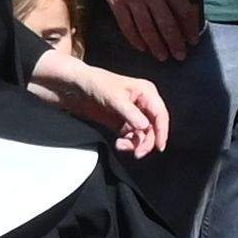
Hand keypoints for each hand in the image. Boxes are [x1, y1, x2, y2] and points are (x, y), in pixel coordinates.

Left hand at [31, 47, 169, 159]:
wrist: (76, 87)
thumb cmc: (96, 84)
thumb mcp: (114, 98)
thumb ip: (130, 113)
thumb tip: (145, 127)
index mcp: (146, 92)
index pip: (160, 114)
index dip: (162, 131)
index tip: (159, 147)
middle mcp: (143, 104)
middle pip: (154, 127)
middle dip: (147, 141)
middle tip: (137, 153)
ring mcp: (133, 114)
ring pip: (143, 135)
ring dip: (135, 144)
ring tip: (121, 146)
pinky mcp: (123, 123)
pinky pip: (132, 137)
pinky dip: (128, 143)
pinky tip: (119, 144)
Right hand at [90, 0, 212, 62]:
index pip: (182, 11)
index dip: (189, 28)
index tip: (193, 40)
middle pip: (166, 24)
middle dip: (175, 42)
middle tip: (180, 56)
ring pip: (147, 28)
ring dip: (156, 45)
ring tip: (163, 57)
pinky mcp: (116, 2)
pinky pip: (126, 25)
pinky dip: (134, 38)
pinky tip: (141, 47)